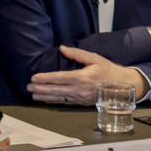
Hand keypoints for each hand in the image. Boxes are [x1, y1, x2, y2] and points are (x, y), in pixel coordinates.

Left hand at [26, 46, 144, 105]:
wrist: (122, 87)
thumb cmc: (107, 70)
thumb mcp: (94, 58)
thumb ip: (77, 54)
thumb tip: (62, 48)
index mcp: (81, 77)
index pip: (59, 78)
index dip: (45, 78)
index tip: (34, 77)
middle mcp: (79, 89)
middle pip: (56, 89)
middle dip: (41, 88)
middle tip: (28, 87)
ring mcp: (80, 98)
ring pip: (59, 98)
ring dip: (45, 97)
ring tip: (33, 95)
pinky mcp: (82, 103)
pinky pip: (65, 102)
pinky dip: (54, 101)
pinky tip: (46, 100)